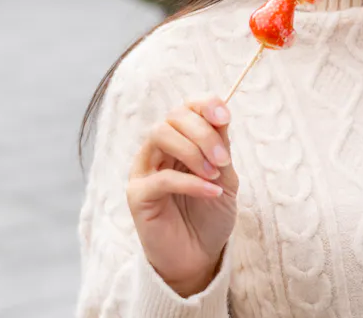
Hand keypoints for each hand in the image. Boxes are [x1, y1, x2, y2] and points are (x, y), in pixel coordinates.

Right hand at [127, 97, 238, 297]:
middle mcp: (158, 149)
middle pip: (173, 117)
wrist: (198, 258)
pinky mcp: (137, 195)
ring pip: (160, 135)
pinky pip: (161, 177)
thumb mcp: (225, 177)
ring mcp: (144, 170)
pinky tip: (211, 192)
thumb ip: (221, 147)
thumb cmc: (209, 215)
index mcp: (179, 140)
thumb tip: (221, 114)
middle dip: (203, 133)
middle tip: (224, 161)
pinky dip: (191, 181)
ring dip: (193, 151)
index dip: (204, 104)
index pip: (185, 107)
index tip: (225, 117)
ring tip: (214, 174)